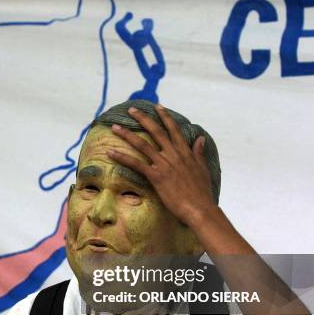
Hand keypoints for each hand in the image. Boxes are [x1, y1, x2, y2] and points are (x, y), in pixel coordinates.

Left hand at [106, 104, 215, 226]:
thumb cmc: (202, 192)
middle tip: (131, 110)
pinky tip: (110, 152)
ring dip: (127, 134)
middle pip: (156, 131)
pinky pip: (135, 163)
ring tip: (115, 127)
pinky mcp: (156, 176)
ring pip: (142, 144)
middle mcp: (173, 155)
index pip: (173, 129)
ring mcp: (163, 164)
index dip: (165, 117)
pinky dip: (122, 157)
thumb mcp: (203, 169)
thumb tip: (200, 138)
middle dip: (143, 119)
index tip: (158, 106)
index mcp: (184, 152)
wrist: (199, 208)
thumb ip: (199, 152)